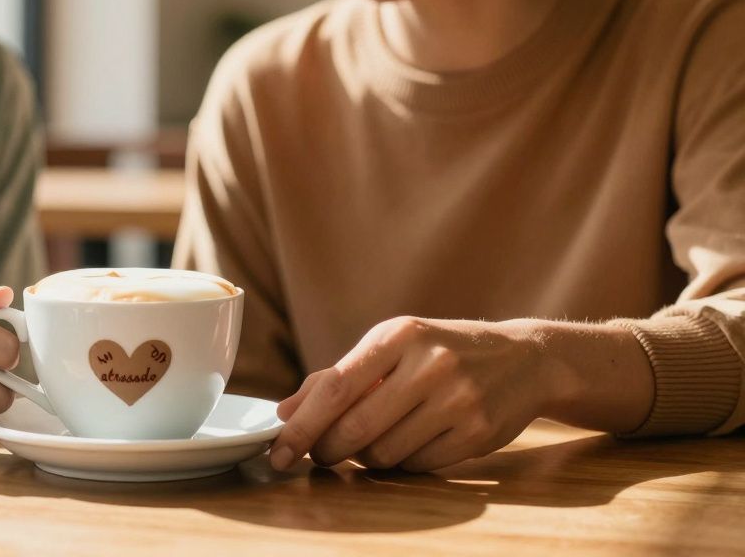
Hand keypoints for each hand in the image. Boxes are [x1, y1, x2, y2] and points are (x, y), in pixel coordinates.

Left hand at [270, 317, 552, 472]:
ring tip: (370, 443)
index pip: (336, 387)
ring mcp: (458, 400)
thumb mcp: (390, 347)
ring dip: (365, 459)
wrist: (524, 358)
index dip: (302, 425)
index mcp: (399, 335)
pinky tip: (407, 444)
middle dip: (328, 450)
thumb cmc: (439, 351)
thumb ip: (336, 377)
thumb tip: (284, 412)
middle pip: (356, 428)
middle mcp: (430, 364)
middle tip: (322, 453)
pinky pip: (418, 466)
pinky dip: (402, 464)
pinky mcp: (478, 433)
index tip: (278, 450)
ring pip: (385, 454)